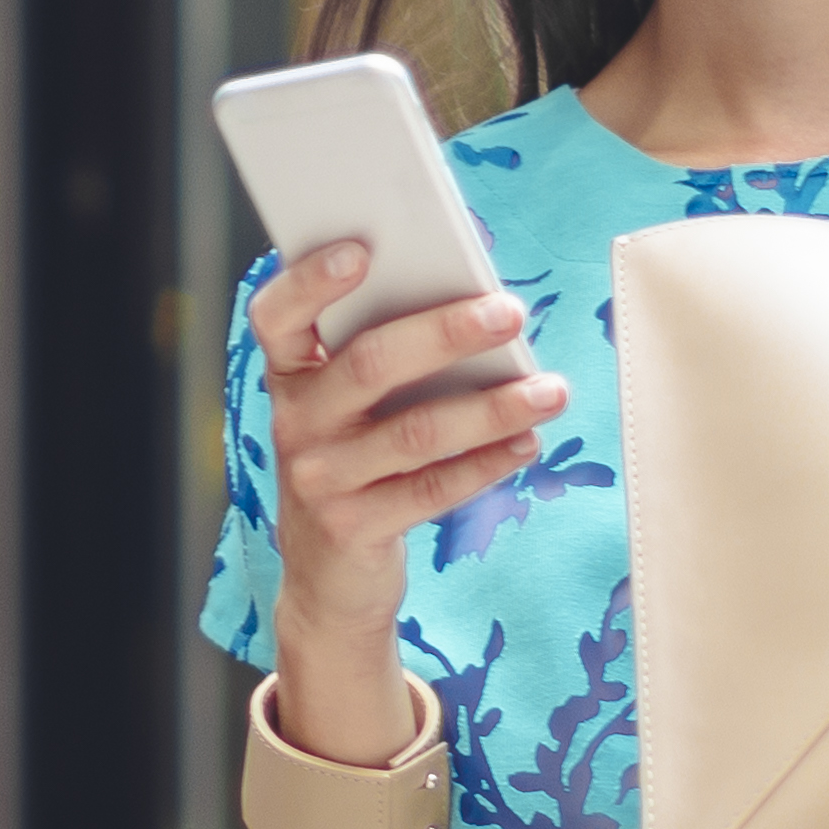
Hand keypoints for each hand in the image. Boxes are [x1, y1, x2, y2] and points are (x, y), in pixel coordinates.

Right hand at [252, 244, 563, 686]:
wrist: (328, 579)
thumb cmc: (356, 463)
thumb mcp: (349, 409)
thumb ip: (384, 357)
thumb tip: (471, 305)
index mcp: (290, 376)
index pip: (278, 316)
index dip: (311, 280)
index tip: (364, 249)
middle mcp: (296, 423)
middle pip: (369, 363)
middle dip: (446, 332)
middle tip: (510, 312)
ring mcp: (320, 478)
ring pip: (415, 431)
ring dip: (492, 407)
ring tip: (550, 390)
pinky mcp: (354, 527)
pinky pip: (431, 488)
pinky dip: (487, 463)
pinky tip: (527, 443)